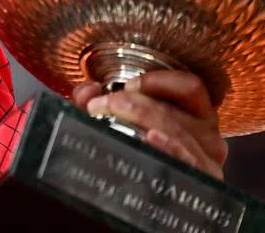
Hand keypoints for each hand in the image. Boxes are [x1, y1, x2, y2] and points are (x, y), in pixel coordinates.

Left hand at [71, 71, 227, 179]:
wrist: (150, 212)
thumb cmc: (137, 161)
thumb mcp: (118, 127)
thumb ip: (99, 105)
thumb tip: (87, 90)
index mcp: (195, 119)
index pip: (190, 88)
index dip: (157, 81)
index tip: (127, 85)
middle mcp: (207, 138)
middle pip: (172, 109)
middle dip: (131, 101)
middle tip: (100, 104)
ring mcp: (205, 162)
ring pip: (175, 129)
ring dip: (138, 117)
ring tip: (107, 115)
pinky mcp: (202, 183)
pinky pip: (187, 159)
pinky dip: (168, 145)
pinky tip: (150, 138)